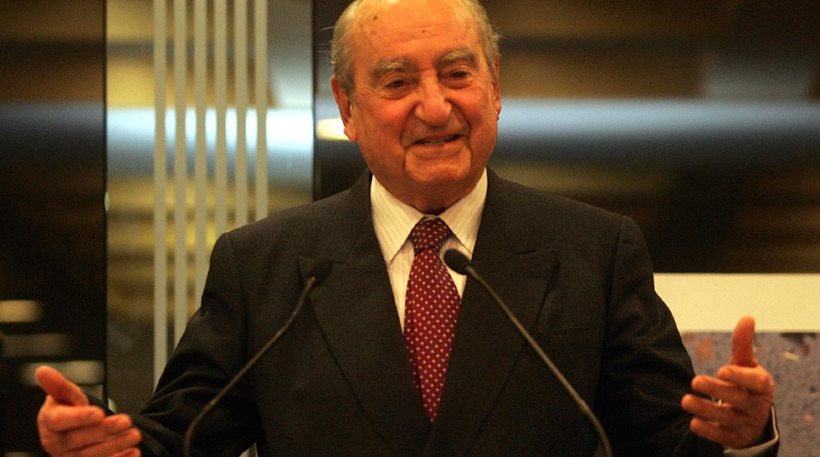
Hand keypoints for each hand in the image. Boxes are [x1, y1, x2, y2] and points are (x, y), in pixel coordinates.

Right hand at [36, 366, 141, 456]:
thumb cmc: (69, 410)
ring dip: (115, 446)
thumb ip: (58, 385)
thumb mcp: (65, 396)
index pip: (59, 421)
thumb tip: (42, 370)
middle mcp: (56, 444)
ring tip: (135, 435)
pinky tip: (134, 452)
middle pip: (79, 440)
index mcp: (49, 423)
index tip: (99, 413)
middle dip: (104, 431)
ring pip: (91, 456)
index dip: (79, 418)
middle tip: (127, 420)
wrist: (74, 430)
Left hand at [681, 316, 774, 448]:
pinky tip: (693, 423)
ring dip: (706, 410)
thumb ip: (743, 344)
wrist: (753, 418)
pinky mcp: (735, 437)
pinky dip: (709, 431)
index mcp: (761, 386)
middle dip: (717, 391)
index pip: (755, 382)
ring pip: (727, 418)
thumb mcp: (746, 364)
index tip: (722, 370)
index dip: (740, 377)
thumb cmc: (746, 384)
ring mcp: (746, 423)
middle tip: (695, 381)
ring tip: (685, 401)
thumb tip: (747, 317)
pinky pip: (723, 436)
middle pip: (738, 399)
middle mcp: (756, 406)